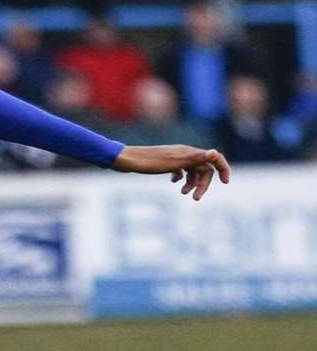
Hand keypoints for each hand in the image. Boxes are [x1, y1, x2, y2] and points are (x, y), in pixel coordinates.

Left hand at [110, 145, 230, 200]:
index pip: (214, 158)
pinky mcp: (165, 162)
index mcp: (189, 152)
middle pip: (203, 169)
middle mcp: (184, 153)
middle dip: (202, 183)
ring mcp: (174, 157)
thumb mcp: (175, 163)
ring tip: (183, 193)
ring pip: (191, 171)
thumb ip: (196, 158)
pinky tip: (174, 182)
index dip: (223, 169)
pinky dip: (181, 178)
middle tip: (196, 198)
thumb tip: (216, 153)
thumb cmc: (149, 162)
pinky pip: (180, 170)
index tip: (225, 182)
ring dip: (192, 183)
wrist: (126, 160)